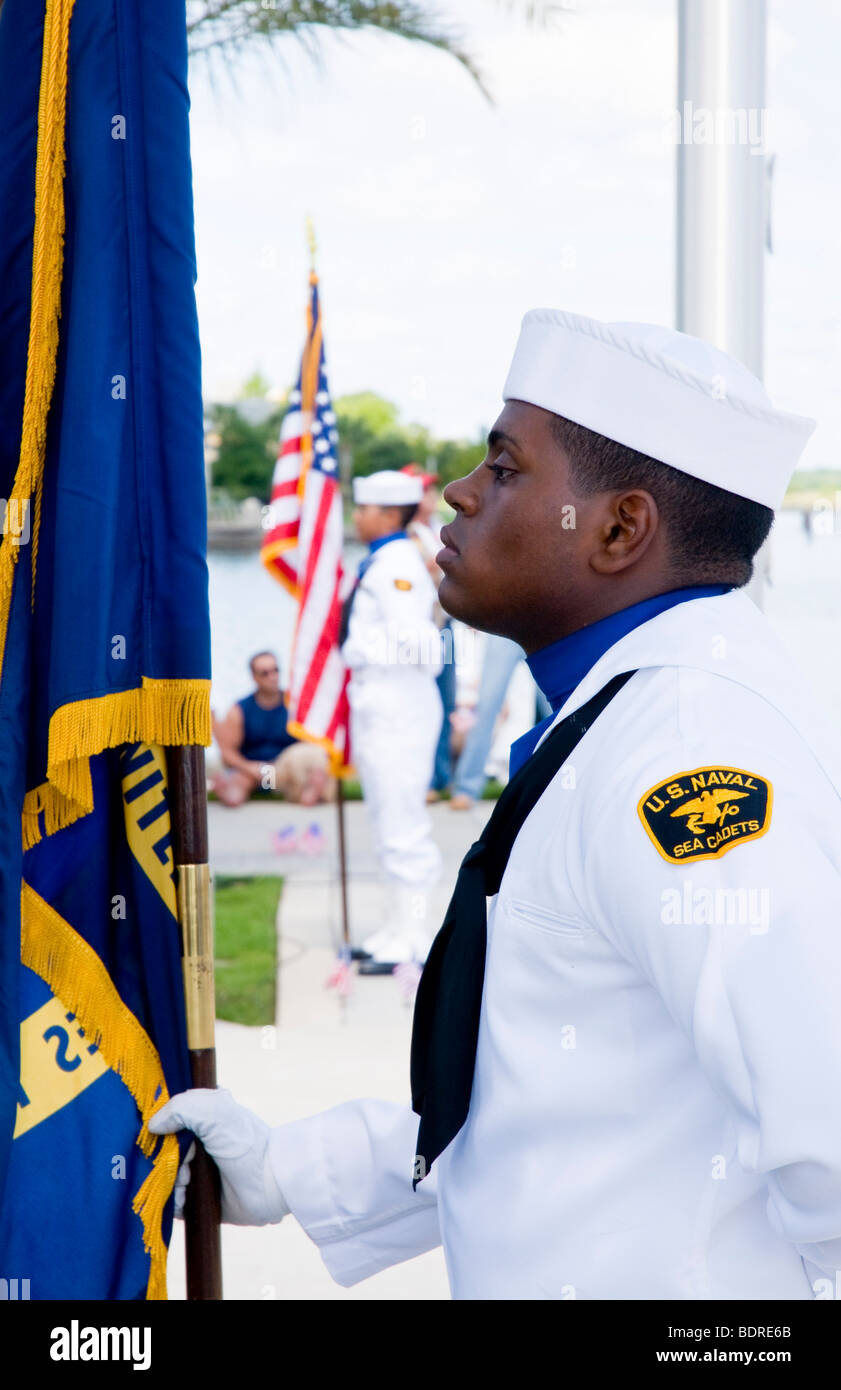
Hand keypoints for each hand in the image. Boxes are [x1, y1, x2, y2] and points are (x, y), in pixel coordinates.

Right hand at [149, 1088, 289, 1225]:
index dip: (161, 1126)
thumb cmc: (244, 1142)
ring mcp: (197, 1170)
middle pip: (162, 1149)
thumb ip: (181, 1107)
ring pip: (163, 1174)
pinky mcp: (197, 1197)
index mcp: (203, 1115)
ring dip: (170, 1180)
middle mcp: (198, 1141)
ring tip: (189, 1182)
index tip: (163, 1134)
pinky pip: (171, 1200)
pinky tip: (186, 1198)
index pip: (167, 1117)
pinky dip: (173, 1200)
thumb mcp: (215, 1111)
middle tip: (186, 1163)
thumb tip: (153, 1125)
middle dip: (166, 1157)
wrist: (270, 1184)